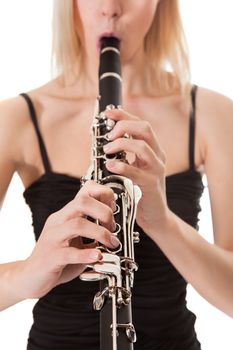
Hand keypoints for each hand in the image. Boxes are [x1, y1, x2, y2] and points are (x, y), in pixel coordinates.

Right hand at [21, 181, 118, 298]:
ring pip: (76, 224)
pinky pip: (69, 253)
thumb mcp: (77, 240)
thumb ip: (92, 232)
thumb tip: (114, 228)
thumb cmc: (57, 258)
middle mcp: (58, 222)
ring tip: (110, 243)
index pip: (84, 191)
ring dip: (99, 233)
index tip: (114, 208)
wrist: (31, 277)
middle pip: (81, 202)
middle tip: (112, 227)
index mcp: (66, 215)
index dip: (103, 195)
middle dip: (104, 212)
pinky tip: (97, 257)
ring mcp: (53, 238)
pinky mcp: (50, 257)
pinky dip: (86, 254)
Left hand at [104, 108, 168, 235]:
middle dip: (124, 126)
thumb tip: (105, 142)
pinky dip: (122, 166)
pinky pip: (137, 172)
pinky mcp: (152, 185)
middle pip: (145, 129)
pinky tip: (110, 167)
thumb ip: (125, 155)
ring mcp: (156, 170)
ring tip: (107, 150)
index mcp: (153, 150)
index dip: (124, 115)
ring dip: (122, 144)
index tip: (108, 113)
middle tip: (108, 135)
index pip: (140, 124)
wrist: (156, 217)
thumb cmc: (141, 192)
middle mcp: (157, 157)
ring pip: (143, 147)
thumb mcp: (134, 169)